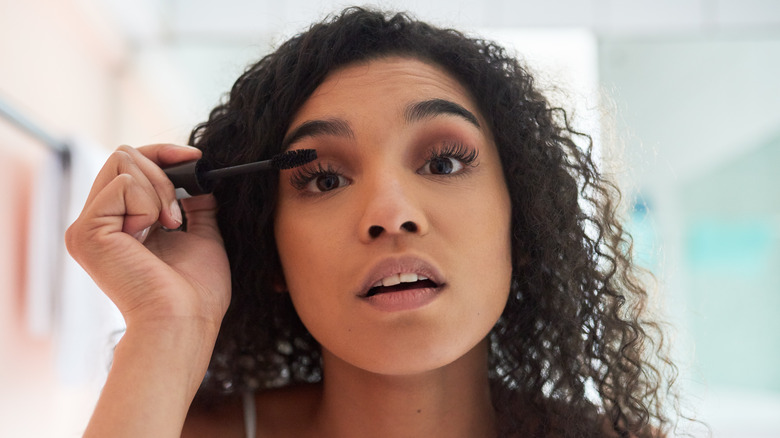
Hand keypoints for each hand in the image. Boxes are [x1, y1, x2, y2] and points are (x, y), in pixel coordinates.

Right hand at [66, 144, 230, 332]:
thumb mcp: (202, 236)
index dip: (163, 155)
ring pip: (123, 161)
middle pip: (124, 156)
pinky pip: (123, 184)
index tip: (197, 159)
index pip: (131, 166)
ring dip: (159, 190)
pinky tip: (154, 230)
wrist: (185, 321)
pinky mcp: (86, 231)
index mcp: (120, 224)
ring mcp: (88, 226)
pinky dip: (149, 203)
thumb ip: (196, 206)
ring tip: (169, 226)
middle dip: (164, 174)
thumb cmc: (196, 293)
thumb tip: (199, 179)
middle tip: (178, 216)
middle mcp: (98, 223)